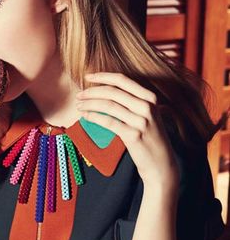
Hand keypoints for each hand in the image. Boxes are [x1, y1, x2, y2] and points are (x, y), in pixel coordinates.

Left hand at [76, 72, 178, 189]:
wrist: (160, 163)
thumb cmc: (149, 138)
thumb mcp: (147, 115)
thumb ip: (132, 101)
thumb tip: (103, 90)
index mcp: (150, 97)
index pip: (122, 80)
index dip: (103, 76)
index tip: (88, 76)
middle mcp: (147, 106)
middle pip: (113, 92)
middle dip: (92, 91)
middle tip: (79, 95)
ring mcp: (141, 121)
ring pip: (108, 105)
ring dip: (90, 104)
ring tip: (79, 106)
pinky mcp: (133, 135)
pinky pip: (108, 122)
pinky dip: (94, 117)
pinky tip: (85, 116)